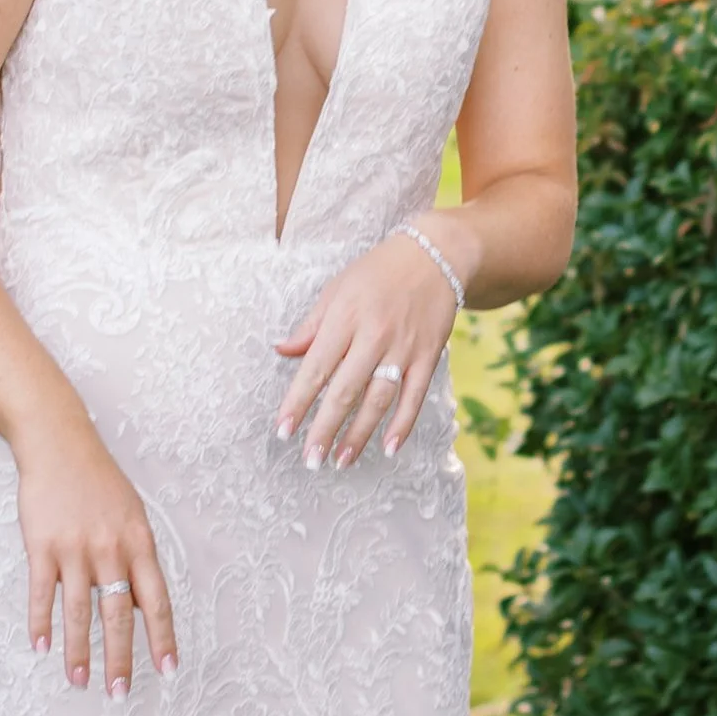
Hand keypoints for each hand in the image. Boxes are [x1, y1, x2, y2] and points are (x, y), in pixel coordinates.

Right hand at [13, 397, 175, 695]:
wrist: (60, 444)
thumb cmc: (99, 483)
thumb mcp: (132, 515)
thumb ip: (137, 559)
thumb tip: (142, 604)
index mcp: (140, 543)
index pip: (156, 600)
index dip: (163, 638)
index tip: (168, 670)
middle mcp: (111, 550)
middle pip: (118, 614)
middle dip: (120, 658)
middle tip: (119, 693)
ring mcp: (75, 549)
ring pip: (78, 612)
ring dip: (79, 651)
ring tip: (80, 681)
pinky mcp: (42, 545)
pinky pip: (42, 593)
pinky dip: (41, 623)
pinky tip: (41, 647)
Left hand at [272, 224, 465, 469]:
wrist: (434, 255)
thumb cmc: (377, 273)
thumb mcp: (337, 290)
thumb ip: (311, 325)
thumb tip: (282, 351)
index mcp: (345, 317)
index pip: (316, 367)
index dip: (298, 401)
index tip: (283, 430)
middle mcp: (374, 334)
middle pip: (346, 390)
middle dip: (326, 427)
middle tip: (311, 459)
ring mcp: (404, 347)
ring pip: (379, 398)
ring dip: (360, 433)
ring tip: (341, 460)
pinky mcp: (428, 355)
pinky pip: (415, 396)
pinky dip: (403, 424)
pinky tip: (388, 448)